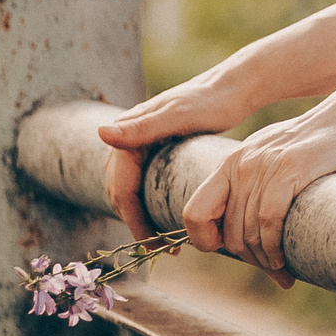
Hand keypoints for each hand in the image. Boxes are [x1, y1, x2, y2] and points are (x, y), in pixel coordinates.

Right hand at [98, 72, 251, 243]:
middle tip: (157, 248)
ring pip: (131, 189)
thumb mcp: (179, 115)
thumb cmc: (212, 101)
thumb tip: (100, 133)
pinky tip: (168, 215)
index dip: (133, 219)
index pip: (121, 188)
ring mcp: (142, 144)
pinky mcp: (156, 148)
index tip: (150, 243)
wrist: (235, 87)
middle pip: (121, 192)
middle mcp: (129, 138)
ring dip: (141, 215)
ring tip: (163, 239)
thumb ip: (142, 127)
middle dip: (135, 222)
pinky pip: (144, 182)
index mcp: (128, 133)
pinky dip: (150, 202)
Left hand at [177, 90, 335, 288]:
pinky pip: (270, 220)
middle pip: (229, 231)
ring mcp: (266, 164)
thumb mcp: (277, 157)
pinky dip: (275, 246)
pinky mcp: (292, 168)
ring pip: (250, 230)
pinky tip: (286, 258)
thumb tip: (247, 230)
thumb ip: (257, 183)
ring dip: (265, 260)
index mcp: (231, 161)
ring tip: (282, 271)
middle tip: (272, 269)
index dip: (205, 240)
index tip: (230, 250)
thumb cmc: (322, 143)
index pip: (193, 212)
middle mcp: (242, 162)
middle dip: (249, 259)